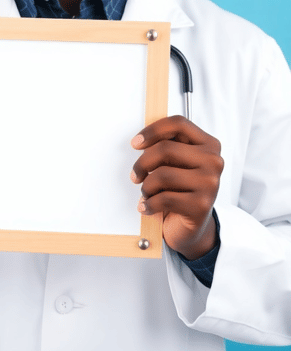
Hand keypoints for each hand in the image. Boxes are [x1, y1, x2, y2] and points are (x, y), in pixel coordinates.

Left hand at [130, 116, 223, 258]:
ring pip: (162, 174)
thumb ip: (166, 146)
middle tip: (135, 175)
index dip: (153, 130)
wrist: (192, 227)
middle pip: (165, 148)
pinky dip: (148, 204)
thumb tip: (141, 140)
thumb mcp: (175, 163)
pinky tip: (146, 207)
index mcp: (209, 144)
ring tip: (146, 193)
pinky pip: (163, 198)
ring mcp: (210, 184)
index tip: (135, 143)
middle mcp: (214, 161)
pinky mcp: (201, 206)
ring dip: (146, 186)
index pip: (179, 124)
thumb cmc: (180, 189)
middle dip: (142, 163)